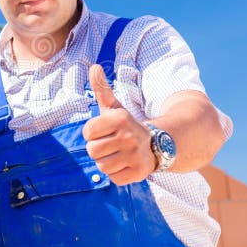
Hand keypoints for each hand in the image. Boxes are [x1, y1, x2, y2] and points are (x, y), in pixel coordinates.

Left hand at [82, 64, 155, 184]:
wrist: (158, 144)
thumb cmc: (126, 126)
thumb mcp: (115, 107)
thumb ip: (102, 89)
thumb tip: (93, 66)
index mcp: (120, 118)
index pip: (87, 132)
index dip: (92, 134)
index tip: (104, 132)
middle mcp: (129, 136)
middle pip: (92, 151)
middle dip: (99, 149)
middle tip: (112, 145)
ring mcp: (135, 155)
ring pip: (102, 167)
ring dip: (107, 163)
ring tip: (118, 155)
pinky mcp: (140, 172)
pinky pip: (114, 179)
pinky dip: (117, 175)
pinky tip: (126, 165)